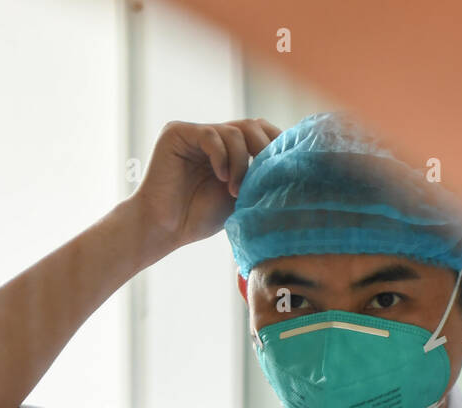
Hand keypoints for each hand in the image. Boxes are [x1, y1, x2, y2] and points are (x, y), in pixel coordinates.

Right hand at [131, 118, 281, 250]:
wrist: (165, 228)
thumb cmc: (198, 218)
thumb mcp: (241, 196)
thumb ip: (260, 177)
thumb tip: (296, 167)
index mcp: (228, 148)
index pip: (261, 131)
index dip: (277, 143)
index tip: (288, 165)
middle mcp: (213, 136)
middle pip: (252, 126)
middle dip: (264, 150)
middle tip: (263, 177)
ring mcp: (195, 132)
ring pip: (235, 131)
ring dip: (242, 162)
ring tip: (235, 190)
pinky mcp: (177, 133)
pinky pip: (211, 134)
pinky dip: (222, 156)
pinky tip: (221, 177)